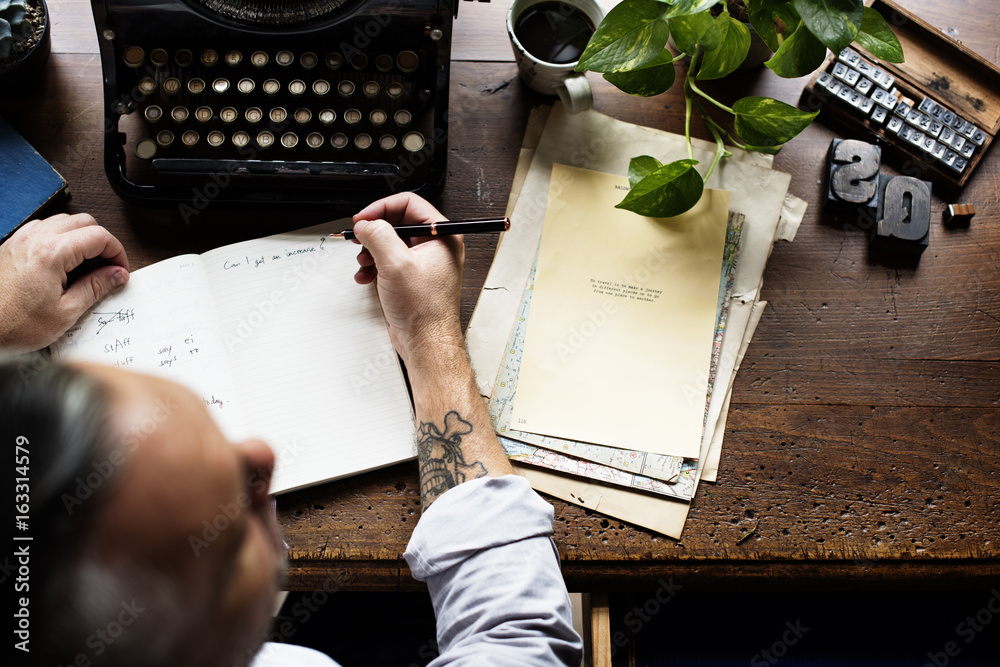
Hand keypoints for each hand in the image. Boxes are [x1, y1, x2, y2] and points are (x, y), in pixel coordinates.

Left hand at [0, 213, 129, 351]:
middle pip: (84, 221)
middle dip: (102, 242)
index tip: (120, 270)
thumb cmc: (13, 324)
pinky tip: (62, 263)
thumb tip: (116, 275)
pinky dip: (59, 239)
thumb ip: (96, 288)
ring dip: (80, 238)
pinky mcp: (11, 246)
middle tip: (107, 267)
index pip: (99, 237)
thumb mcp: (66, 312)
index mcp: (51, 253)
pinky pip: (42, 229)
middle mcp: (34, 239)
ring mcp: (20, 240)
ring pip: (63, 221)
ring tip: (85, 266)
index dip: (117, 252)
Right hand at [352, 193, 463, 365]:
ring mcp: (425, 262)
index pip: (410, 204)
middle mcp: (436, 247)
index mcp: (442, 236)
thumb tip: (366, 224)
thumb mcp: (396, 265)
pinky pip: (390, 261)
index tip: (363, 218)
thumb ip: (379, 236)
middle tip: (359, 237)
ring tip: (364, 262)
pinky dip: (375, 266)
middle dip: (375, 232)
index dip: (382, 207)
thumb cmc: (425, 310)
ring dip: (372, 250)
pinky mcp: (413, 277)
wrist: (426, 343)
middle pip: (398, 223)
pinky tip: (366, 275)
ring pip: (391, 243)